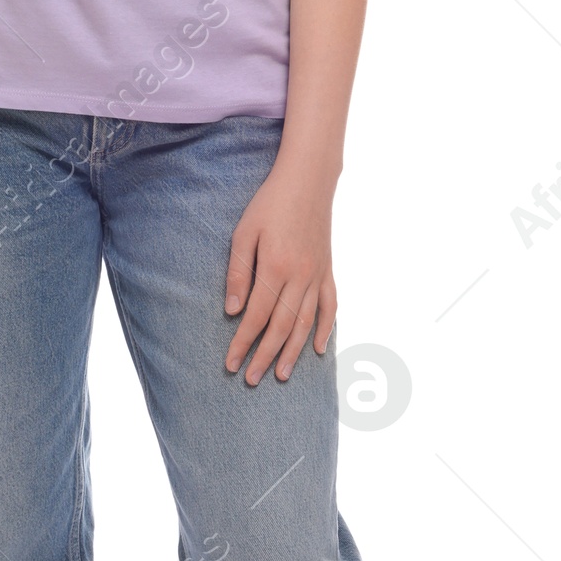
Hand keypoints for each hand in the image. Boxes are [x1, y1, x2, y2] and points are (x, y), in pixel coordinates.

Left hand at [224, 162, 337, 384]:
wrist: (308, 181)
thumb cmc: (269, 205)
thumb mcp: (244, 233)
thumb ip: (238, 273)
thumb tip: (232, 311)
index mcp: (276, 268)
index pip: (256, 317)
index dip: (242, 343)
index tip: (230, 363)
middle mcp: (300, 277)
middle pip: (281, 327)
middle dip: (264, 356)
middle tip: (251, 379)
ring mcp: (318, 275)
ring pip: (306, 323)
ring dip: (292, 352)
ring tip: (282, 375)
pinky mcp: (328, 270)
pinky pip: (330, 306)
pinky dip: (325, 329)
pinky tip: (317, 349)